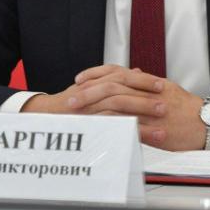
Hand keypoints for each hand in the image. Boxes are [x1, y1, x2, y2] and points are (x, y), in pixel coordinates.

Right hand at [20, 66, 160, 118]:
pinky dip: (127, 131)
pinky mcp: (87, 123)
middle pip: (122, 88)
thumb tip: (137, 71)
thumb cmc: (69, 103)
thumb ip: (114, 79)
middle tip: (166, 101)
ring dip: (142, 115)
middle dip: (145, 95)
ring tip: (161, 124)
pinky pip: (110, 126)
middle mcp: (92, 91)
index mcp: (96, 82)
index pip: (122, 76)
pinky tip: (142, 137)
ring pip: (118, 107)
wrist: (44, 116)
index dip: (142, 80)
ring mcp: (88, 107)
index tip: (161, 84)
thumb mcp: (91, 87)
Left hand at [61, 64, 206, 150]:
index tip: (79, 80)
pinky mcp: (154, 129)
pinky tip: (98, 131)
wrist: (207, 123)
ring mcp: (150, 111)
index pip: (116, 72)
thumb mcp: (165, 89)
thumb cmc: (186, 108)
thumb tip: (131, 75)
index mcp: (148, 82)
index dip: (95, 75)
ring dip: (95, 111)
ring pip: (117, 106)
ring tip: (78, 116)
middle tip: (71, 99)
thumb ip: (145, 83)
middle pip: (112, 87)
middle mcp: (147, 92)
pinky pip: (130, 127)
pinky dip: (112, 127)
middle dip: (88, 93)